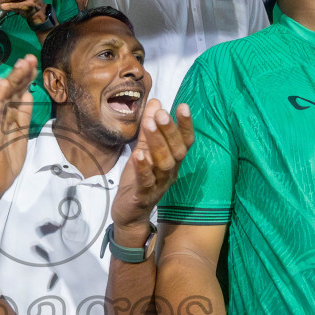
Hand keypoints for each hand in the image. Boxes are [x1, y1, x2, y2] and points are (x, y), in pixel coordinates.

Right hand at [0, 55, 37, 203]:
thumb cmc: (7, 159)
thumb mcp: (21, 133)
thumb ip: (24, 114)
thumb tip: (29, 93)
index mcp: (9, 115)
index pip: (19, 92)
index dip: (26, 77)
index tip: (34, 63)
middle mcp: (0, 114)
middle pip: (12, 90)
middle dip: (21, 73)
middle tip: (29, 57)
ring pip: (3, 96)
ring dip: (12, 79)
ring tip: (21, 64)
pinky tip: (4, 85)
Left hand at [111, 101, 194, 227]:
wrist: (129, 213)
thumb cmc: (138, 179)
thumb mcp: (143, 149)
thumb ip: (149, 128)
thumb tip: (155, 102)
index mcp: (173, 161)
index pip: (185, 141)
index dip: (186, 125)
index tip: (183, 106)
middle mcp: (170, 172)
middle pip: (176, 151)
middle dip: (170, 130)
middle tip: (162, 113)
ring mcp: (158, 184)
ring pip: (163, 163)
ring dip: (157, 143)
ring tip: (150, 124)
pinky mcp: (143, 195)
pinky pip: (146, 180)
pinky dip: (143, 167)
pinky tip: (138, 153)